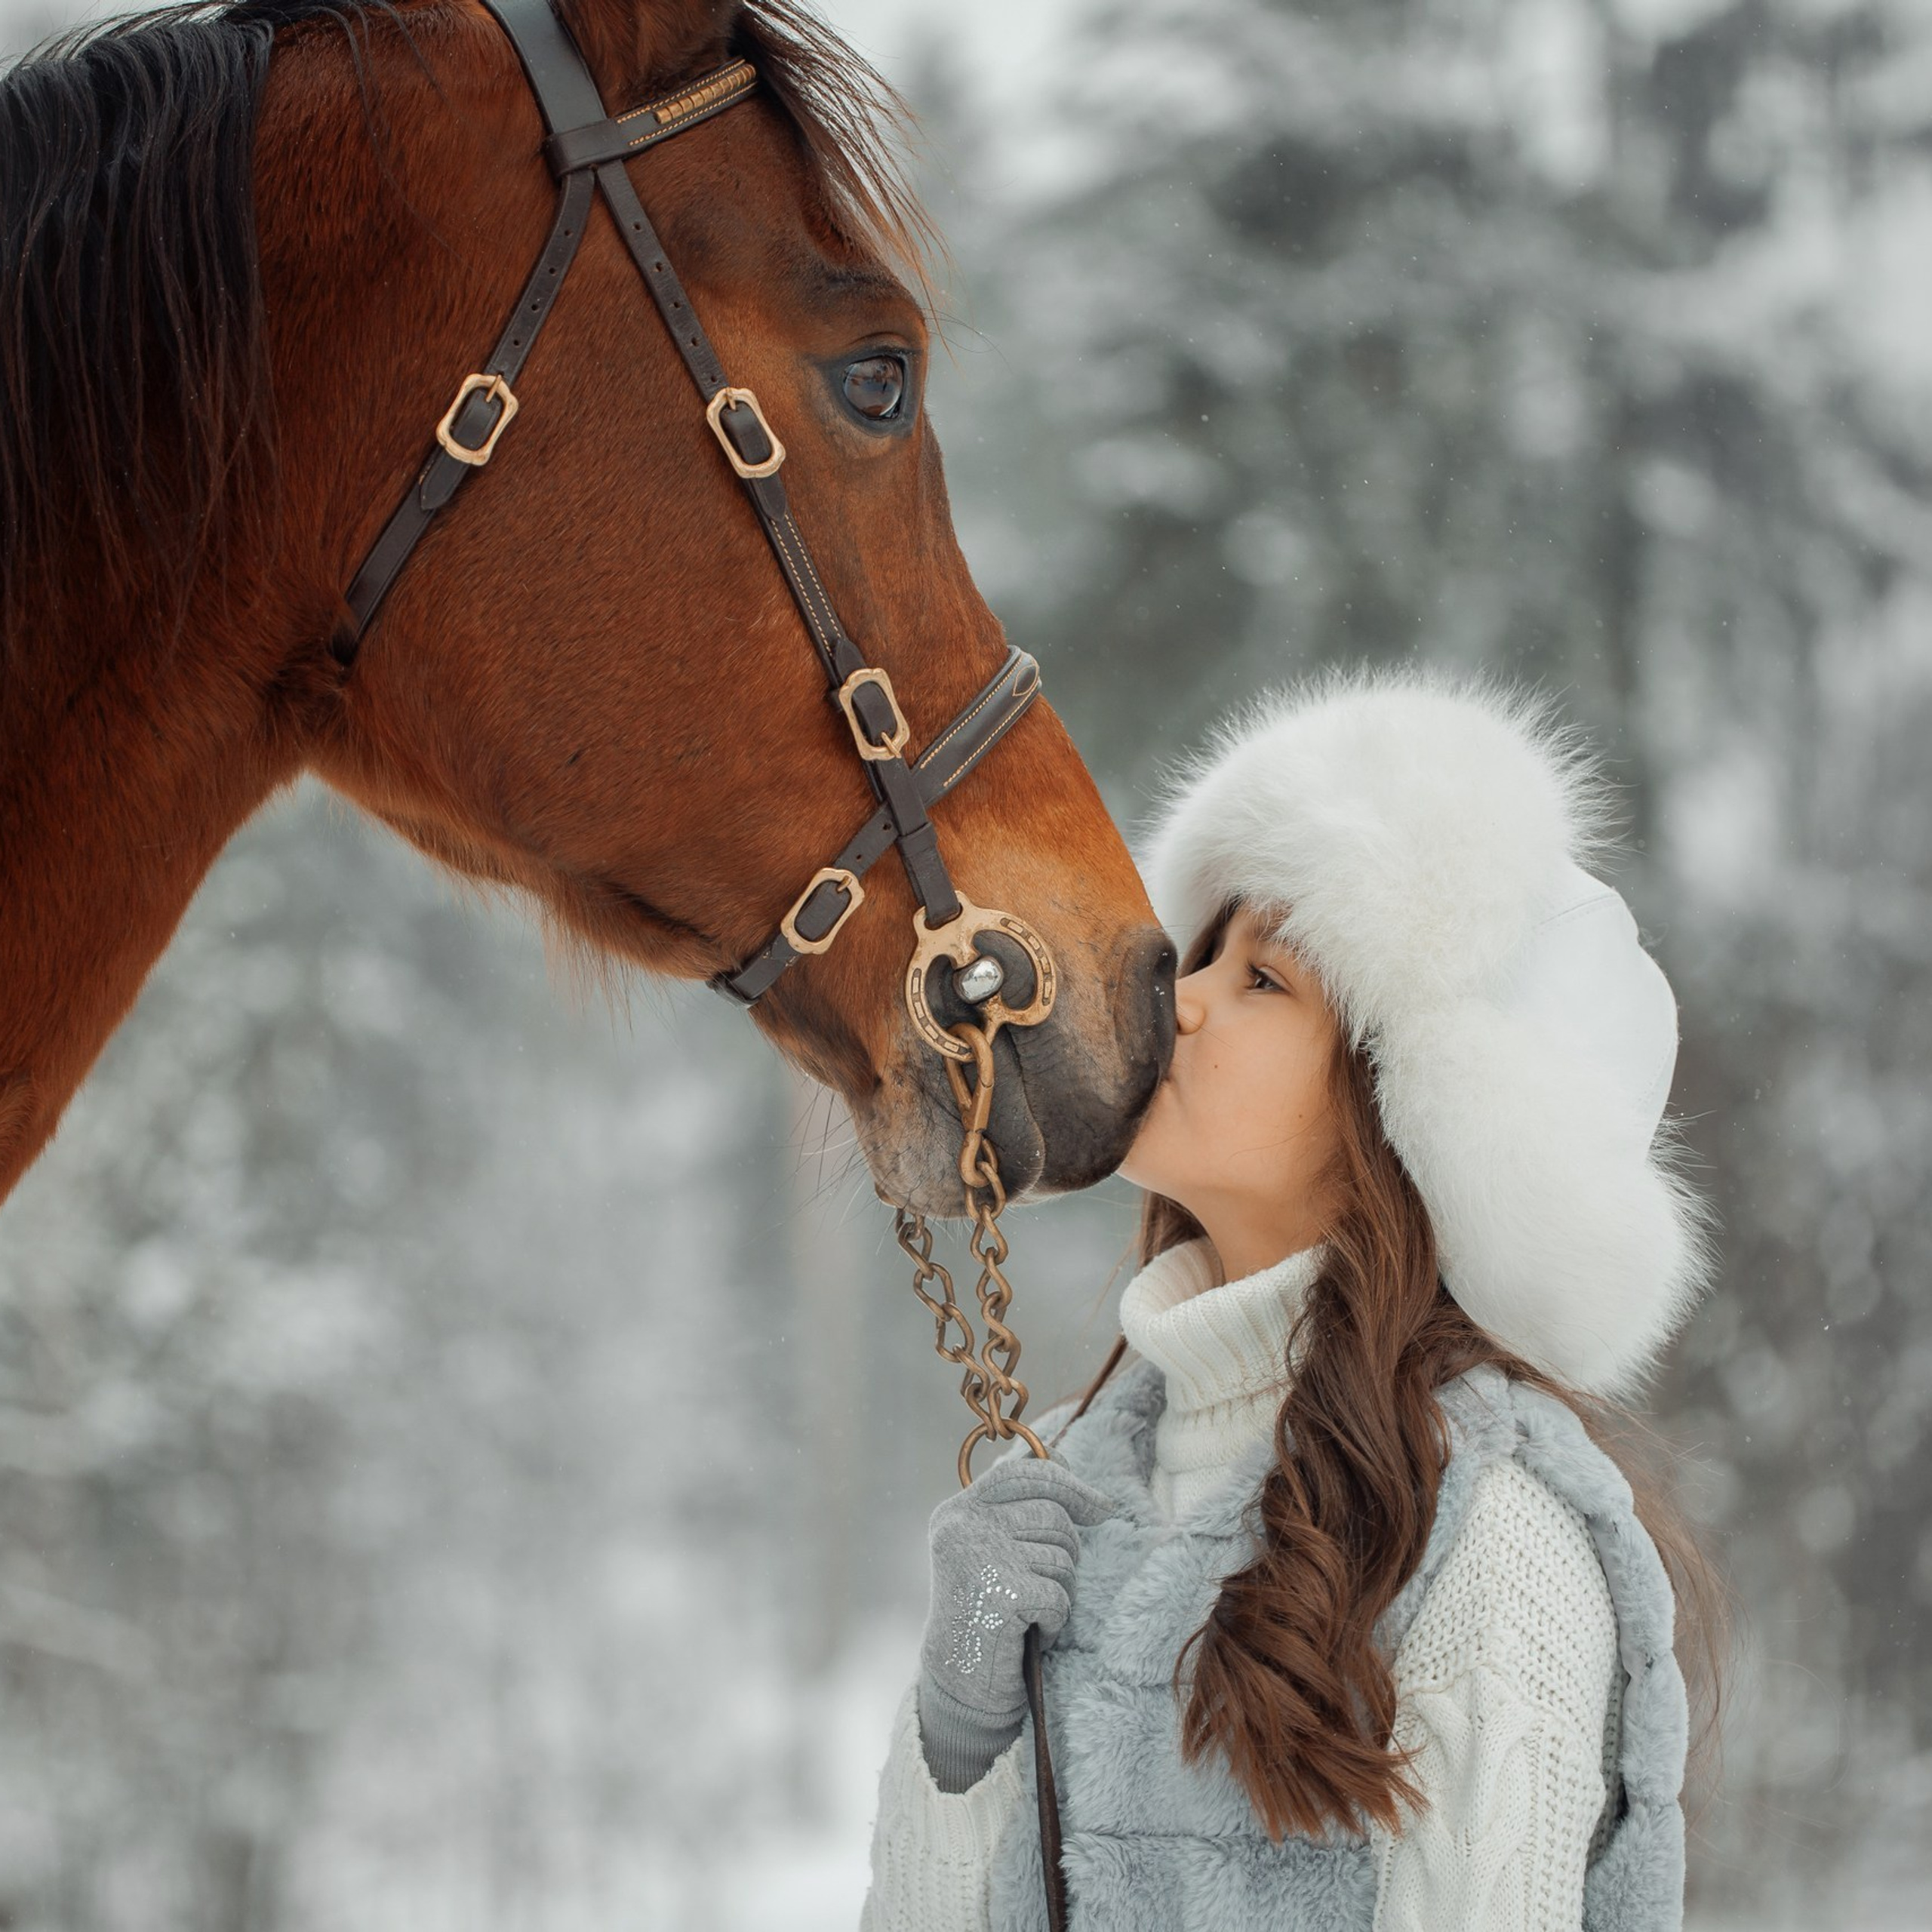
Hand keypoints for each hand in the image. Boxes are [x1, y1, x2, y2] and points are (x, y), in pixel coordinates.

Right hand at [916, 1454, 1113, 1790]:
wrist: (959, 1683)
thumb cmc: (985, 1613)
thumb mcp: (990, 1549)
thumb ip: (1017, 1510)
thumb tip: (1074, 1473)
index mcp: (957, 1510)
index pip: (1022, 1472)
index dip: (1068, 1483)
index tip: (1103, 1507)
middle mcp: (963, 1526)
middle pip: (1053, 1515)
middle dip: (1068, 1552)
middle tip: (1049, 1585)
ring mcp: (981, 1556)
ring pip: (1061, 1556)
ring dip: (1060, 1590)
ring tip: (1031, 1612)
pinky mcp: (1002, 1592)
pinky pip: (1059, 1596)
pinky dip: (1055, 1621)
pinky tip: (1031, 1633)